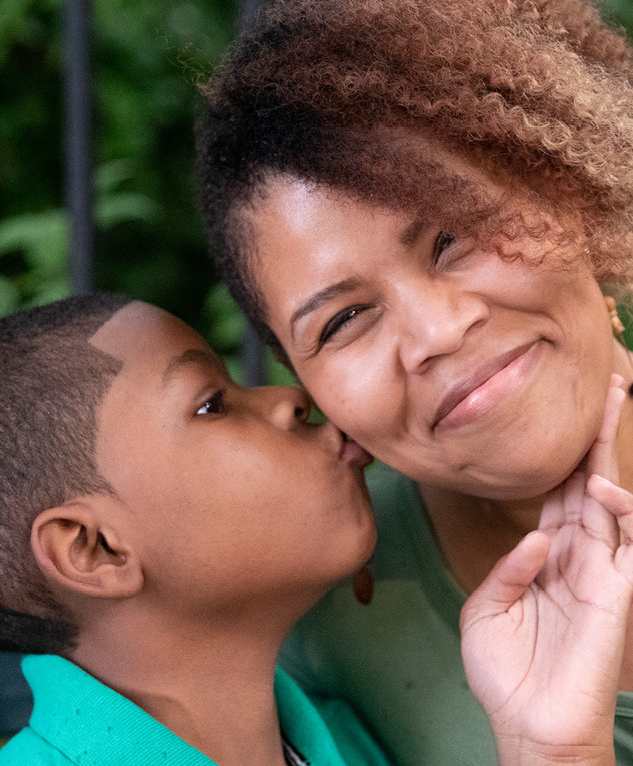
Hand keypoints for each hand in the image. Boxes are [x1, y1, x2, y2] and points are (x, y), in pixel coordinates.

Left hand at [461, 375, 632, 765]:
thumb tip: (537, 538)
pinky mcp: (617, 596)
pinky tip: (606, 489)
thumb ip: (510, 568)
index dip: (566, 454)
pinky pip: (629, 545)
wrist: (526, 723)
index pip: (560, 491)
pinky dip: (622, 514)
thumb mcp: (488, 608)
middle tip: (611, 383)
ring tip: (609, 407)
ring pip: (614, 500)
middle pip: (591, 481)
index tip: (569, 414)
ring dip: (611, 455)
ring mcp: (602, 572)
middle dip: (598, 435)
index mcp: (546, 554)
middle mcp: (578, 554)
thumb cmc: (505, 669)